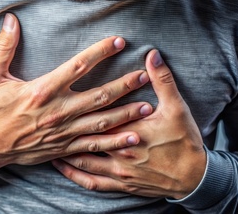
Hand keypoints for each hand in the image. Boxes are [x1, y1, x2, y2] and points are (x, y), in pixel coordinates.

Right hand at [0, 13, 152, 175]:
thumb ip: (4, 48)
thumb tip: (12, 21)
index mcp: (42, 90)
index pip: (78, 67)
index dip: (100, 52)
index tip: (118, 42)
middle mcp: (57, 111)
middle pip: (99, 95)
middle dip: (124, 85)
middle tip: (143, 76)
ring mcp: (62, 132)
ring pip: (102, 121)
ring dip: (126, 112)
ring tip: (148, 106)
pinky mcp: (62, 147)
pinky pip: (93, 145)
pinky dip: (114, 142)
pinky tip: (133, 136)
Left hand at [52, 49, 205, 198]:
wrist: (194, 178)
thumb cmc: (184, 141)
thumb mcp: (177, 107)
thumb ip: (162, 80)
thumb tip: (152, 55)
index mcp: (126, 128)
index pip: (98, 107)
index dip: (80, 96)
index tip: (63, 84)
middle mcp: (115, 150)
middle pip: (83, 133)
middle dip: (63, 121)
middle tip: (43, 111)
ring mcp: (115, 169)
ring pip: (80, 158)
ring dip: (61, 148)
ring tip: (43, 136)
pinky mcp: (117, 183)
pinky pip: (88, 180)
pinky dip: (72, 174)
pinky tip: (59, 166)